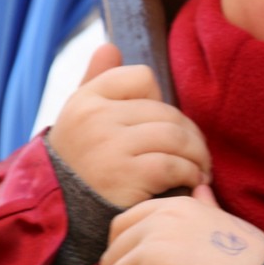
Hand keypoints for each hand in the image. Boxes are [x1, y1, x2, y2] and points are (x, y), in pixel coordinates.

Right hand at [48, 44, 211, 207]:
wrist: (62, 218)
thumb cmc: (79, 165)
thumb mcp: (79, 119)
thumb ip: (95, 81)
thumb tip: (109, 47)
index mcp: (86, 99)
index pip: (143, 77)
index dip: (158, 100)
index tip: (159, 124)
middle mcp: (96, 117)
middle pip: (166, 110)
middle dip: (189, 133)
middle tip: (197, 152)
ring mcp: (110, 146)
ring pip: (175, 136)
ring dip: (197, 154)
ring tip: (201, 167)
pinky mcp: (126, 176)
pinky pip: (173, 164)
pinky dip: (190, 173)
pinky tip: (193, 182)